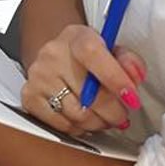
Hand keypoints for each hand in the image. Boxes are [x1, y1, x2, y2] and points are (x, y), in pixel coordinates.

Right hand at [21, 23, 145, 134]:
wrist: (56, 58)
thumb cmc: (88, 58)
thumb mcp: (111, 50)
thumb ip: (129, 61)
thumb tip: (135, 77)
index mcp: (76, 37)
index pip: (93, 54)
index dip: (115, 79)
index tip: (132, 98)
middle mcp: (52, 54)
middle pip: (89, 95)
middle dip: (114, 112)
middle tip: (122, 114)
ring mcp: (38, 76)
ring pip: (77, 115)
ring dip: (98, 123)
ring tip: (103, 117)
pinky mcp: (29, 96)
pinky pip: (62, 125)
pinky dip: (78, 128)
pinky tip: (83, 118)